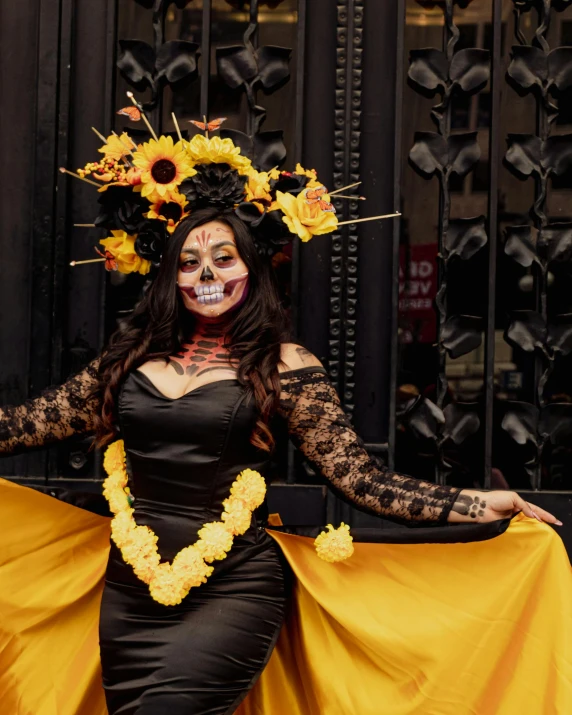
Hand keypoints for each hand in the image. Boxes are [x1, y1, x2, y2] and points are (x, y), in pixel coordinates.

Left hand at [448, 489, 562, 525]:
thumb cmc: (494, 499)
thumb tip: (534, 516)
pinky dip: (525, 532)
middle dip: (543, 522)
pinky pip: (518, 531)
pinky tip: (531, 535)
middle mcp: (516, 513)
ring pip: (527, 525)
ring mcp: (512, 521)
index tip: (555, 521)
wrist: (481, 507)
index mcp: (519, 504)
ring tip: (545, 531)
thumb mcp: (513, 498)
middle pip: (533, 518)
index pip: (535, 510)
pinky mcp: (507, 528)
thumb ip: (525, 506)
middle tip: (555, 526)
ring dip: (535, 528)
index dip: (545, 515)